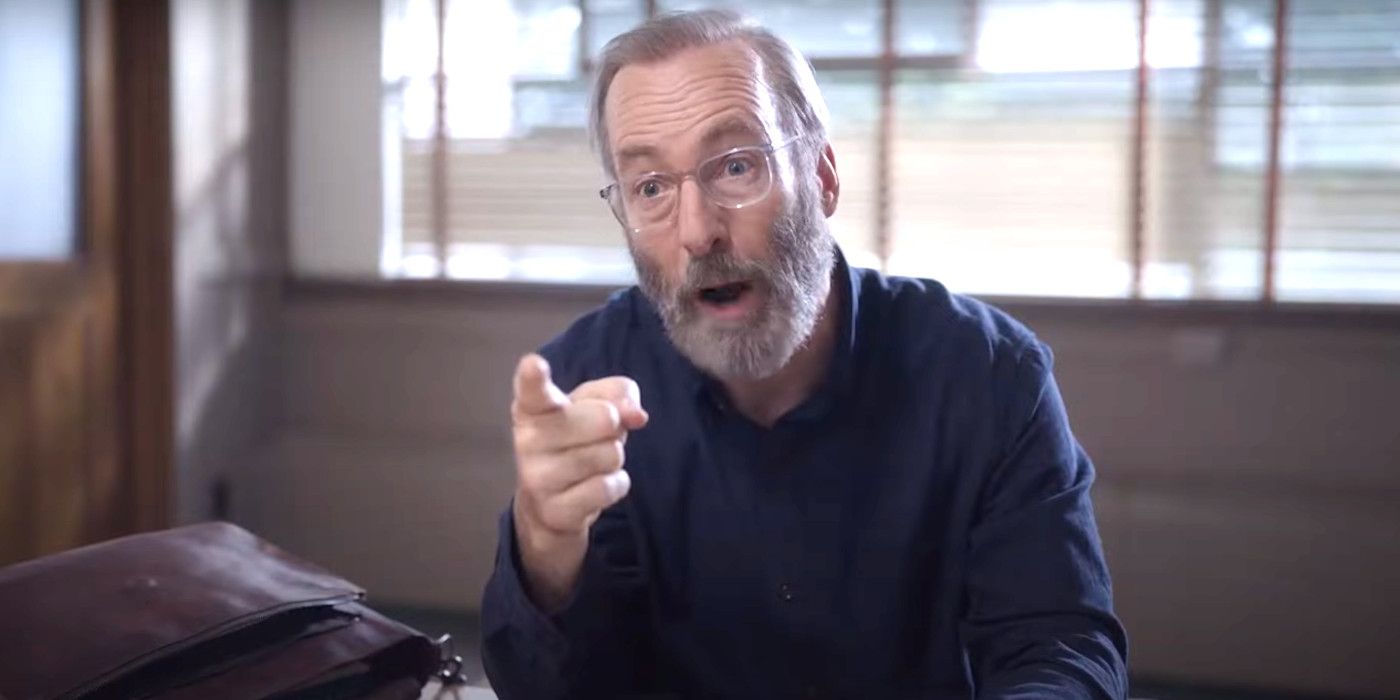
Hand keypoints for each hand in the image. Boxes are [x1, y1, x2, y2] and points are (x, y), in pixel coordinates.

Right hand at [509, 353, 647, 610]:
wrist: (549, 507)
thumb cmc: (574, 441)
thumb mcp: (592, 407)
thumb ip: (617, 395)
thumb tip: (636, 414)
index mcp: (533, 409)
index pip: (533, 392)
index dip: (535, 378)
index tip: (534, 365)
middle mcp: (528, 441)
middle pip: (604, 419)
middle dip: (614, 426)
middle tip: (598, 434)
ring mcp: (539, 479)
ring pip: (611, 454)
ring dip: (613, 458)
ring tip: (592, 462)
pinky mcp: (556, 511)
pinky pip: (609, 487)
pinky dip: (615, 485)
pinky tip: (594, 487)